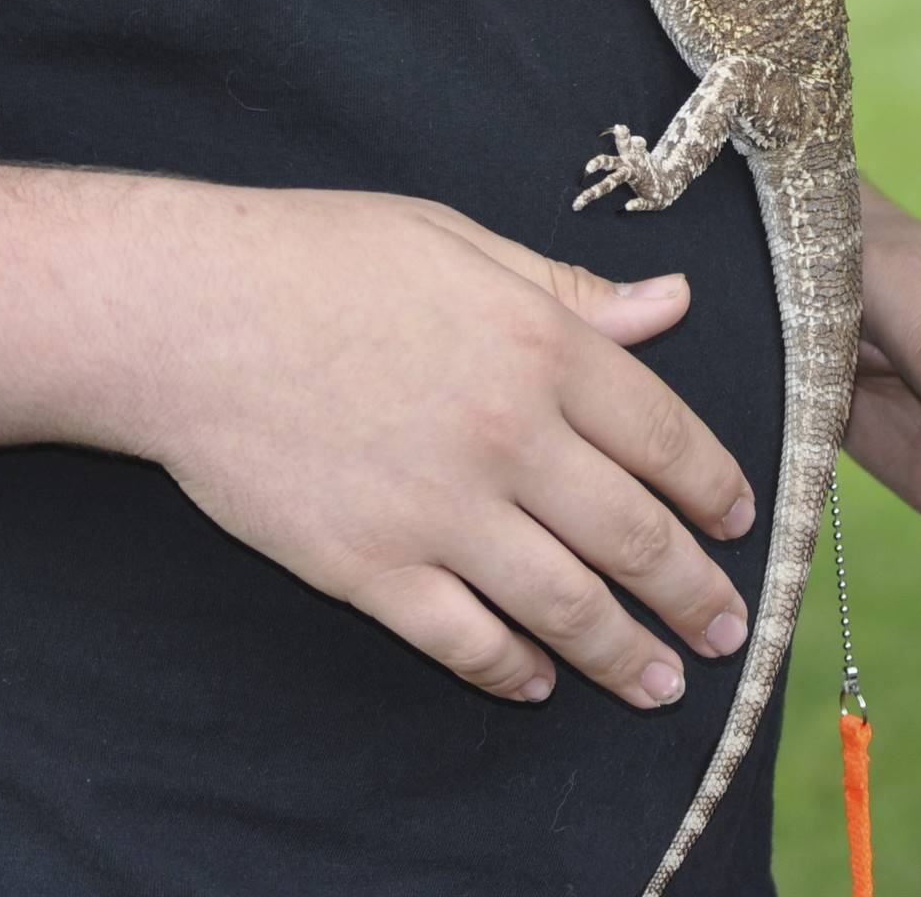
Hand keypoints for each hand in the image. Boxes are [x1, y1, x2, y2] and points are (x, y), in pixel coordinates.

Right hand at [123, 184, 757, 709]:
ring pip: (566, 606)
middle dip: (694, 591)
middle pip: (634, 537)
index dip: (715, 488)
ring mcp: (438, 512)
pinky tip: (535, 681)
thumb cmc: (313, 255)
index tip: (737, 522)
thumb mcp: (450, 241)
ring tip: (659, 680)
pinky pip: (463, 640)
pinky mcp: (368, 566)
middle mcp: (506, 436)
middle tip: (726, 626)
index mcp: (537, 345)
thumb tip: (669, 302)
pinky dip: (511, 670)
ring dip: (625, 653)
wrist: (183, 312)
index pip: (666, 437)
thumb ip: (564, 288)